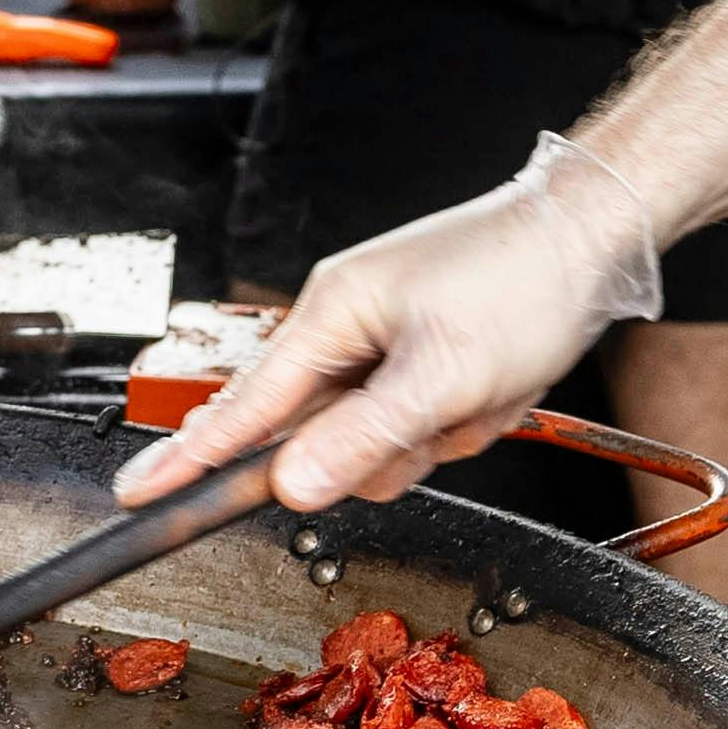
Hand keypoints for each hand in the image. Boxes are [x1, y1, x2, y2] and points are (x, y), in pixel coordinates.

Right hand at [113, 138, 663, 518]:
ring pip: (379, 440)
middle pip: (325, 438)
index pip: (242, 406)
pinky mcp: (417, 356)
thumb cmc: (522, 282)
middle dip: (396, 444)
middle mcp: (344, 326)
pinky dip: (459, 419)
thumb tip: (288, 486)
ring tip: (480, 389)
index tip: (135, 494)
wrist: (592, 235)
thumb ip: (362, 436)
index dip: (190, 457)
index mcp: (331, 314)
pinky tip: (492, 388)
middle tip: (448, 415)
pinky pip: (418, 422)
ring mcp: (382, 342)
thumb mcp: (445, 375)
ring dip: (437, 432)